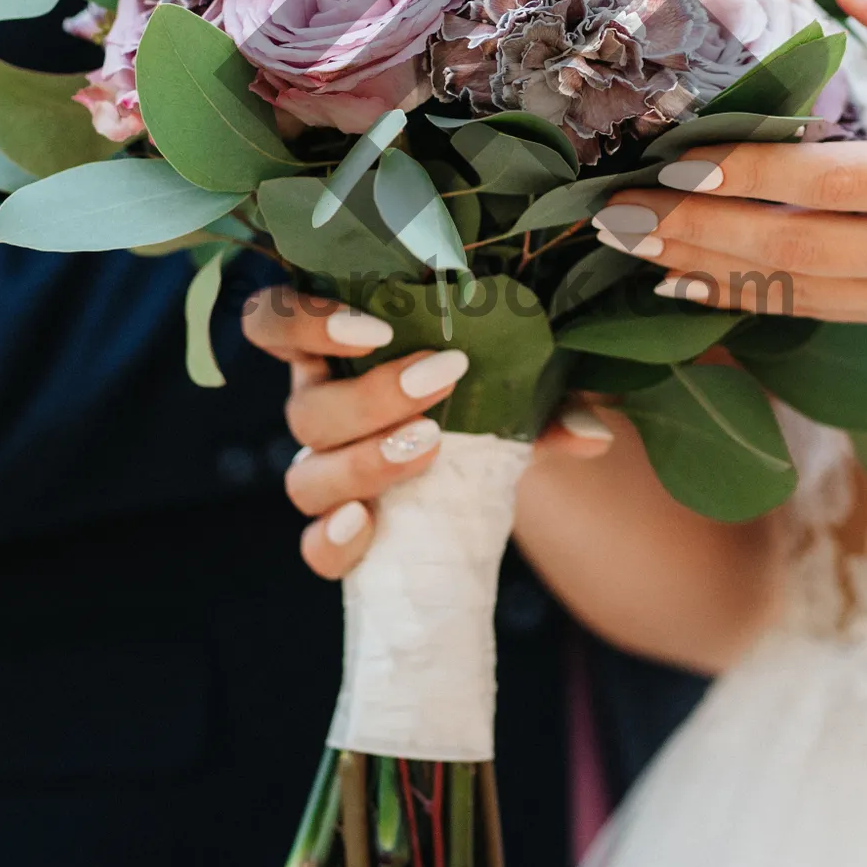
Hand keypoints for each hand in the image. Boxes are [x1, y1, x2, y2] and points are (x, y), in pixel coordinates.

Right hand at [243, 289, 612, 579]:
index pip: (273, 322)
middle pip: (304, 408)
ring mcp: (324, 474)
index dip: (300, 320)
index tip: (375, 329)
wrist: (488, 481)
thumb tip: (593, 435)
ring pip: (305, 476)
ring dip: (364, 461)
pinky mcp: (339, 535)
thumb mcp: (517, 390)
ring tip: (430, 447)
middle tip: (441, 380)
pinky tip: (370, 526)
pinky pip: (313, 546)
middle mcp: (319, 410)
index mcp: (339, 353)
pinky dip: (334, 540)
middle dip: (371, 398)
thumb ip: (548, 402)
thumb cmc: (487, 405)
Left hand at [591, 0, 866, 341]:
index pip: (822, 180)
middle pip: (786, 246)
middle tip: (614, 212)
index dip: (738, 170)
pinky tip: (689, 283)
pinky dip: (745, 298)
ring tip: (630, 246)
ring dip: (702, 269)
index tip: (670, 152)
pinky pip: (813, 313)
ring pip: (790, 291)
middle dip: (692, 228)